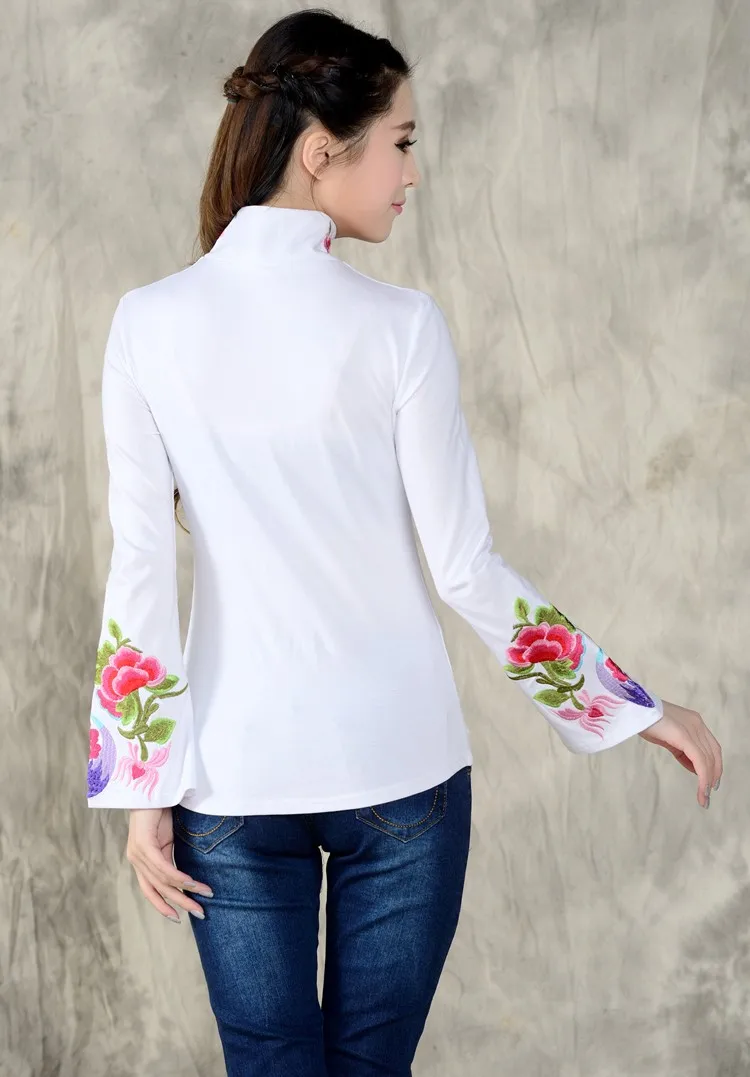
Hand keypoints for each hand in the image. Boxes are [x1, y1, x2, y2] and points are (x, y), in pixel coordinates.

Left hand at [126, 807, 212, 921]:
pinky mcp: (143, 846)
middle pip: (158, 890)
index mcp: (140, 860)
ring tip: (204, 895)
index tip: (178, 918)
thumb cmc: (161, 809)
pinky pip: (162, 868)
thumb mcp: (167, 837)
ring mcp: (137, 853)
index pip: (150, 890)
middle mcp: (136, 859)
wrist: (153, 787)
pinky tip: (191, 882)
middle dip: (180, 903)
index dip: (163, 906)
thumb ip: (170, 855)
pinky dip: (178, 877)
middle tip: (200, 913)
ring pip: (162, 881)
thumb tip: (186, 872)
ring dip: (185, 891)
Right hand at [638, 699, 722, 807]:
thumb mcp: (667, 735)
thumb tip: (692, 765)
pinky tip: (701, 790)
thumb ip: (681, 747)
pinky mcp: (685, 737)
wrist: (633, 708)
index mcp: (694, 721)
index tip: (711, 780)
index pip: (712, 746)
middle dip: (713, 775)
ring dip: (707, 781)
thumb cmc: (644, 720)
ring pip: (708, 760)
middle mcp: (697, 724)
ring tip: (704, 797)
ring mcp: (692, 729)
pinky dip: (703, 778)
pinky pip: (700, 762)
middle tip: (708, 793)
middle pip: (713, 754)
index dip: (715, 764)